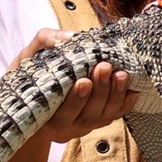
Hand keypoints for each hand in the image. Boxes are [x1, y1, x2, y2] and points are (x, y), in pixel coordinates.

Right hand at [9, 29, 139, 143]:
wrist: (34, 99)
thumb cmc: (31, 74)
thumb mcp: (28, 56)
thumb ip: (45, 42)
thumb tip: (72, 36)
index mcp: (46, 114)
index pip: (64, 111)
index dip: (76, 98)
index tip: (84, 80)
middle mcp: (67, 124)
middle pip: (89, 112)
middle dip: (100, 90)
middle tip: (105, 68)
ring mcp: (86, 124)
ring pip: (105, 114)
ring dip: (116, 94)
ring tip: (122, 74)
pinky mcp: (100, 120)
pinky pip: (116, 114)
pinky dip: (126, 103)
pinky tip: (133, 89)